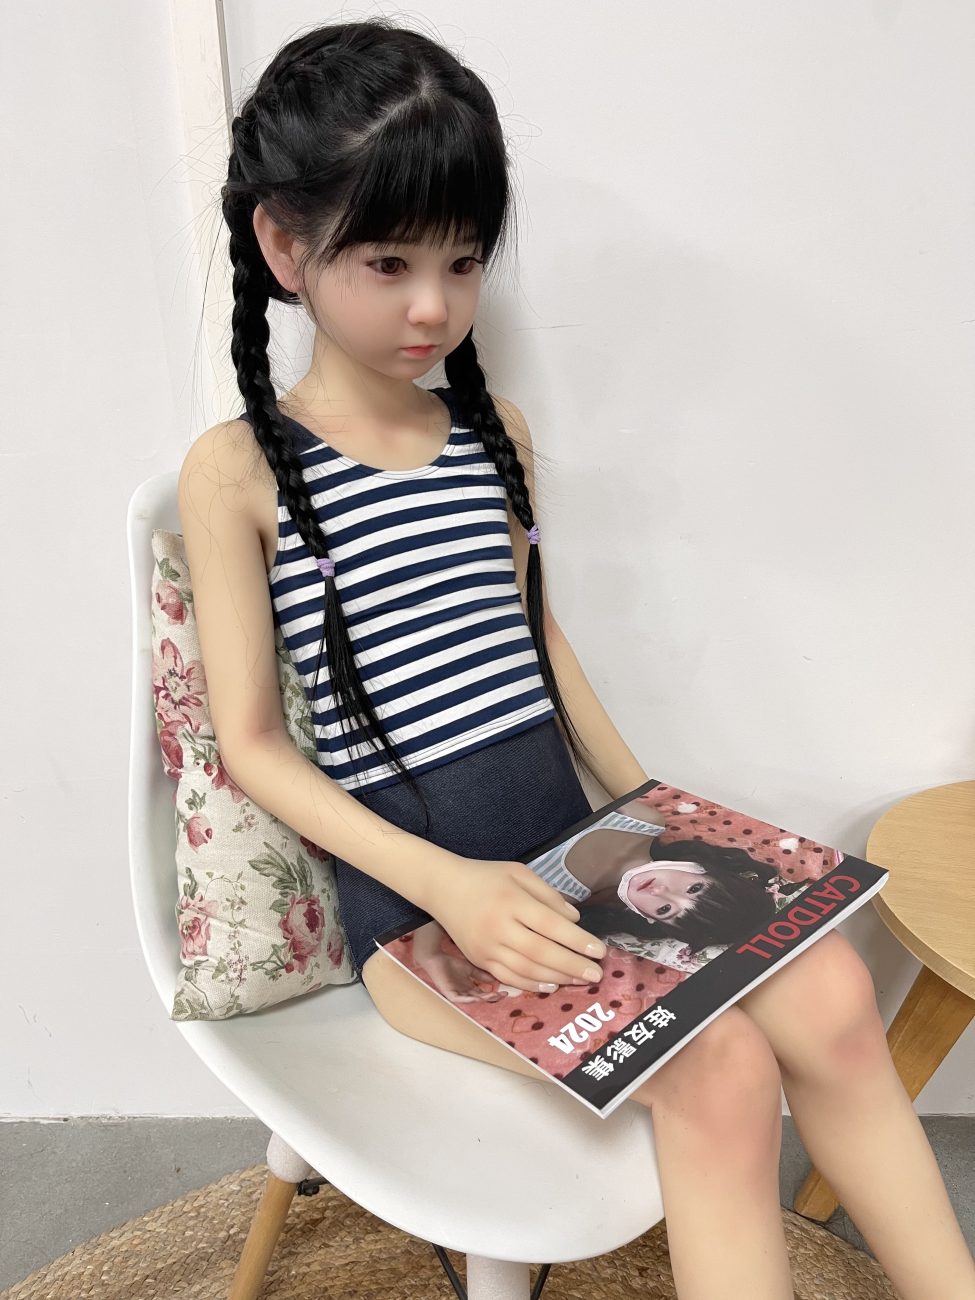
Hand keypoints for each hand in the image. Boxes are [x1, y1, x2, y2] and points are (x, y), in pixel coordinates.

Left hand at [421, 950, 508, 1002]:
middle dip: (492, 998)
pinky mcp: (449, 994)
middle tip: (502, 995)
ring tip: (493, 996)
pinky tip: (476, 998)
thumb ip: (481, 974)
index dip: (495, 994)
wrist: (436, 959)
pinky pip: (460, 999)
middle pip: (481, 998)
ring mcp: (457, 994)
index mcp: (470, 988)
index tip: (506, 992)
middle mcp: (465, 993)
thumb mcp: (470, 968)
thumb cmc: (451, 964)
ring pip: (472, 1000)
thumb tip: (495, 979)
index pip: (484, 994)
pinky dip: (468, 999)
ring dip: (483, 999)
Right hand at [423, 855, 607, 993]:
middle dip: (573, 965)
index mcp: (512, 900)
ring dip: (557, 978)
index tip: (600, 950)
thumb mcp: (519, 872)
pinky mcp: (478, 959)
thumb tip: (575, 919)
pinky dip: (532, 985)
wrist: (443, 887)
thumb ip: (548, 894)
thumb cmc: (486, 877)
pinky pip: (509, 978)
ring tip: (579, 980)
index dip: (577, 941)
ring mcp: (486, 946)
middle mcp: (498, 926)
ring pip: (527, 970)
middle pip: (542, 952)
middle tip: (597, 973)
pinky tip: (551, 985)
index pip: (551, 925)